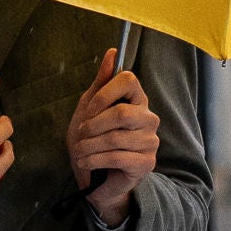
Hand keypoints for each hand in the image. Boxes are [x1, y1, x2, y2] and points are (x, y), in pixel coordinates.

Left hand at [68, 48, 160, 225]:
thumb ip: (101, 82)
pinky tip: (87, 163)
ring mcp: (150, 141)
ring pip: (115, 137)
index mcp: (137, 100)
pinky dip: (95, 160)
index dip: (103, 94)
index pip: (128, 80)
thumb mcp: (90, 109)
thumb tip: (113, 52)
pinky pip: (117, 157)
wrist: (96, 178)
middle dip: (92, 126)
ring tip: (80, 152)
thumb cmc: (93, 141)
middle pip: (120, 112)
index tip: (88, 110)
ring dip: (89, 146)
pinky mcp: (146, 163)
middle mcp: (149, 118)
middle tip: (81, 135)